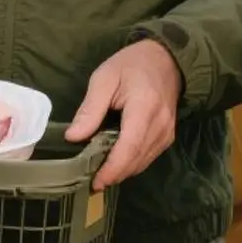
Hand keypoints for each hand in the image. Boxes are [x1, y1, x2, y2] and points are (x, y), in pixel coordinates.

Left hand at [66, 39, 182, 190]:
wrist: (166, 58)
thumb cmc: (131, 65)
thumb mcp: (104, 79)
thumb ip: (90, 109)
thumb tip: (73, 137)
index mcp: (144, 109)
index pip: (129, 147)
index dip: (112, 169)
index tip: (94, 183)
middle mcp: (160, 125)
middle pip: (136, 160)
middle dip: (114, 175)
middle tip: (90, 184)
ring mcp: (167, 132)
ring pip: (143, 162)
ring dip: (122, 173)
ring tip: (100, 177)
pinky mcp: (168, 136)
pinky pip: (149, 157)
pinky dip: (132, 165)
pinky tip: (116, 164)